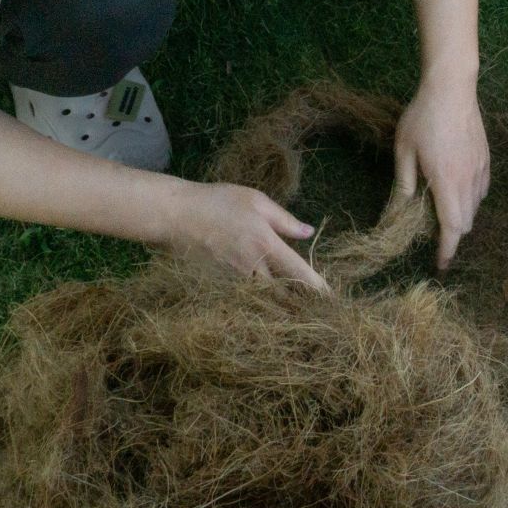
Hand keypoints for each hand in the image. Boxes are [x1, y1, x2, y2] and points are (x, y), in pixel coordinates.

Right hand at [165, 182, 329, 291]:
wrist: (175, 215)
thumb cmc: (218, 201)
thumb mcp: (256, 200)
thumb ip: (284, 220)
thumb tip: (309, 233)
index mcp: (266, 244)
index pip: (299, 272)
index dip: (318, 288)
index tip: (332, 300)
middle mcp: (252, 267)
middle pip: (283, 294)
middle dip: (299, 302)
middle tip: (313, 307)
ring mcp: (234, 280)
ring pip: (263, 299)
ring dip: (278, 303)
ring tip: (292, 306)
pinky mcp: (219, 286)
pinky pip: (244, 298)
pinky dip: (255, 301)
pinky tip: (262, 301)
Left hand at [394, 74, 490, 269]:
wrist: (452, 87)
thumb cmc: (422, 117)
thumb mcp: (403, 151)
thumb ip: (404, 184)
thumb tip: (398, 212)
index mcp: (446, 182)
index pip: (451, 228)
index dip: (446, 250)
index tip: (440, 264)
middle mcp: (468, 180)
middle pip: (465, 222)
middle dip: (451, 234)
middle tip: (431, 232)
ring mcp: (480, 169)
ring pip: (475, 207)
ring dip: (460, 216)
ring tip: (441, 208)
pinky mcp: (486, 158)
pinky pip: (481, 190)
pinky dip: (470, 199)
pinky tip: (455, 188)